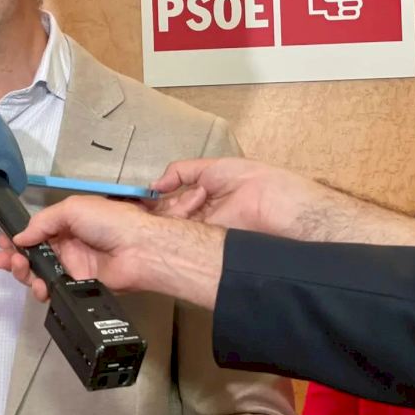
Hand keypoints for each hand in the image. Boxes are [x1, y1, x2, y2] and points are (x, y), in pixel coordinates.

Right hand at [0, 195, 224, 306]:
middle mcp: (68, 246)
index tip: (3, 241)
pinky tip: (38, 285)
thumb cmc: (111, 222)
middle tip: (3, 260)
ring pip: (39, 274)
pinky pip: (54, 291)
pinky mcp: (78, 287)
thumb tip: (20, 237)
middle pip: (33, 255)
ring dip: (24, 273)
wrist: (139, 250)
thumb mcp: (73, 209)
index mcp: (67, 224)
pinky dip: (41, 290)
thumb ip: (43, 222)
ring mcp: (73, 268)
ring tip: (18, 268)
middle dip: (14, 257)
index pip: (36, 232)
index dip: (18, 237)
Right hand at [152, 156, 328, 236]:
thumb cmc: (255, 182)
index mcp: (202, 199)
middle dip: (153, 210)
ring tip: (188, 200)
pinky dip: (176, 227)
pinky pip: (183, 238)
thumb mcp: (213, 167)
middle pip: (165, 217)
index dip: (152, 200)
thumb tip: (155, 185)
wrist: (278, 205)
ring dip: (169, 214)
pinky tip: (182, 213)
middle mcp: (199, 218)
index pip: (168, 203)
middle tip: (140, 203)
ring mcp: (202, 233)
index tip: (136, 196)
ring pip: (170, 227)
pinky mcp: (206, 246)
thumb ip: (181, 172)